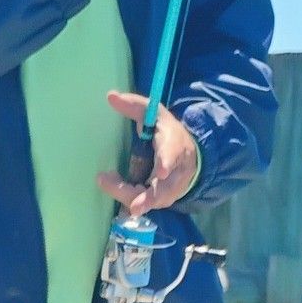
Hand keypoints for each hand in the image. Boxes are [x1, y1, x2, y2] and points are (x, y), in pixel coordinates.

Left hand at [96, 91, 199, 214]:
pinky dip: (132, 201)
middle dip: (150, 198)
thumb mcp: (155, 115)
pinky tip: (114, 190)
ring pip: (154, 200)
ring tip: (113, 190)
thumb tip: (110, 96)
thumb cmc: (168, 134)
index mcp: (175, 145)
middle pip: (164, 188)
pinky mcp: (164, 199)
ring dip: (135, 200)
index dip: (168, 162)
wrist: (191, 156)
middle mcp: (176, 171)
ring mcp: (172, 188)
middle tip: (135, 207)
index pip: (173, 154)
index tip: (162, 172)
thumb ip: (135, 106)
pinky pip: (148, 204)